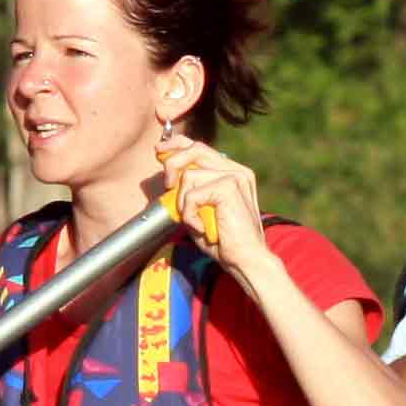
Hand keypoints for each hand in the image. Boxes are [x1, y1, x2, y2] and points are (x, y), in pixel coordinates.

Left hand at [156, 130, 276, 275]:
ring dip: (183, 202)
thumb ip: (189, 191)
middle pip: (194, 149)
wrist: (246, 260)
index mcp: (232, 172)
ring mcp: (235, 176)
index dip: (176, 145)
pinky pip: (192, 194)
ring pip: (189, 175)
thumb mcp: (201, 210)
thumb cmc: (223, 241)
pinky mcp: (229, 187)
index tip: (159, 151)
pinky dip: (190, 214)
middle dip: (172, 164)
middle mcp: (236, 170)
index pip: (200, 146)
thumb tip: (169, 176)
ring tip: (194, 221)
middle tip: (168, 186)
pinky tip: (201, 227)